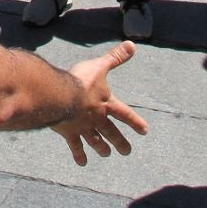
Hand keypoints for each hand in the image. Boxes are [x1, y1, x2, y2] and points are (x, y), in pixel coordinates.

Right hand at [50, 43, 148, 165]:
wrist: (61, 96)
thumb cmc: (81, 80)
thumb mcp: (100, 67)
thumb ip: (116, 57)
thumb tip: (133, 45)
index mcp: (106, 103)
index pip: (125, 114)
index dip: (135, 122)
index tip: (145, 132)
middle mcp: (97, 119)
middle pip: (111, 132)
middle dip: (119, 142)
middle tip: (127, 152)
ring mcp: (83, 127)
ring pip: (95, 141)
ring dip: (102, 148)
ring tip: (107, 154)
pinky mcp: (69, 132)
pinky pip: (75, 146)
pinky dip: (79, 154)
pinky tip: (83, 163)